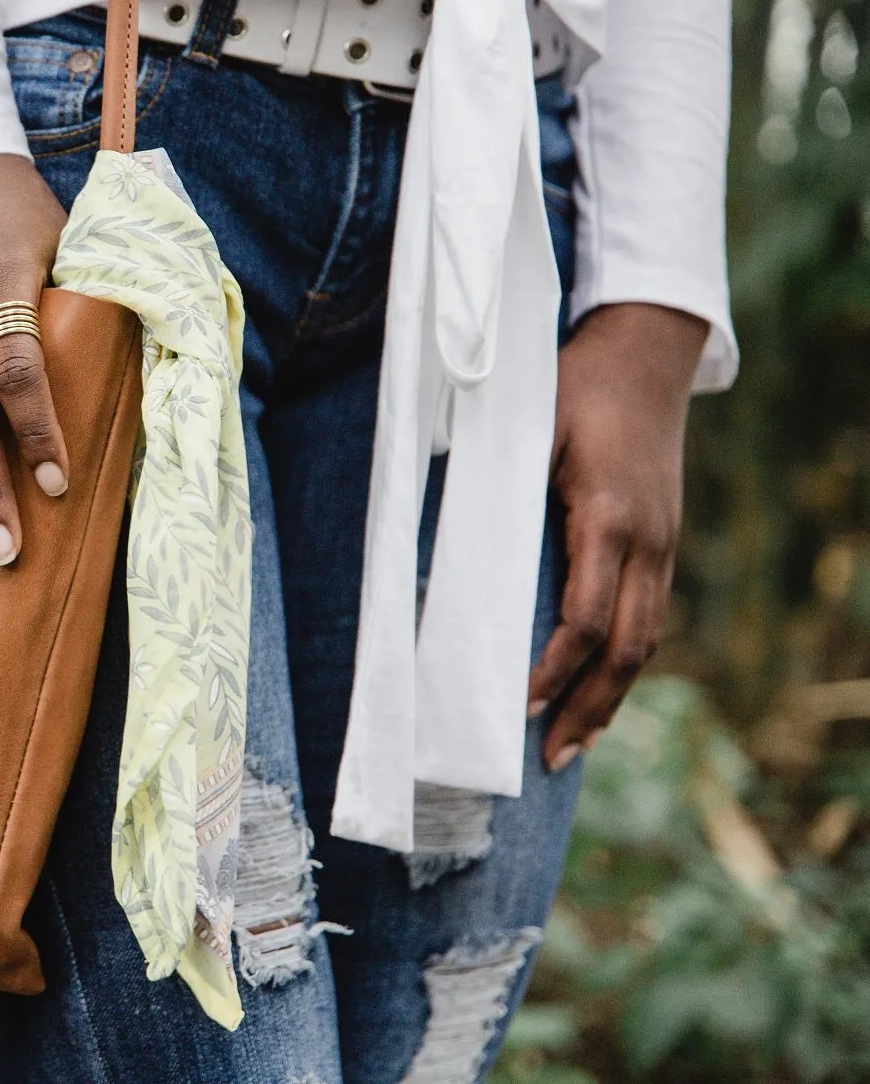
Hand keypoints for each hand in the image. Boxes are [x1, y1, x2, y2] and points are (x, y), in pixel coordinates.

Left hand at [529, 303, 709, 769]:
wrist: (647, 348)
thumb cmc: (574, 383)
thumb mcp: (528, 429)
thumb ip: (494, 486)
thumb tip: (441, 540)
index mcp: (608, 517)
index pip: (587, 617)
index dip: (554, 668)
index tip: (518, 703)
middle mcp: (647, 540)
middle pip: (628, 648)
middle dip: (590, 708)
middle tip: (549, 758)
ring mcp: (664, 542)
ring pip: (647, 638)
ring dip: (611, 695)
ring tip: (574, 742)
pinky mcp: (665, 539)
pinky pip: (651, 614)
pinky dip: (625, 659)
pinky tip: (600, 687)